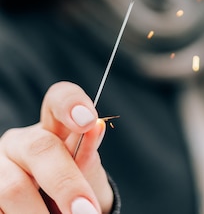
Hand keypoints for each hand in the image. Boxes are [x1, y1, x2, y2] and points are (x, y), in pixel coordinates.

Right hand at [0, 82, 113, 213]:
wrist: (55, 213)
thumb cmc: (74, 188)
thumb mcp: (84, 172)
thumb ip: (87, 155)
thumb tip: (96, 128)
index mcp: (52, 127)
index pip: (58, 99)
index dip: (72, 104)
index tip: (90, 121)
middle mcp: (21, 142)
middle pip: (40, 148)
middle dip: (66, 183)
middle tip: (87, 212)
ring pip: (12, 187)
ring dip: (38, 213)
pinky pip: (0, 208)